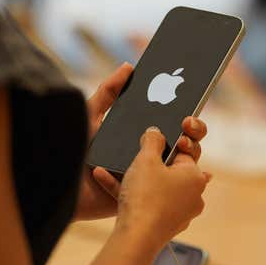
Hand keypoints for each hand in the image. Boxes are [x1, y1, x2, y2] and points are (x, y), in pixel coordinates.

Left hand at [74, 63, 209, 220]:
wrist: (61, 184)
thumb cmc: (73, 149)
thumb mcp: (90, 115)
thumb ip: (108, 91)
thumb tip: (129, 67)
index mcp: (139, 135)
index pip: (171, 122)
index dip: (185, 114)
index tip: (189, 106)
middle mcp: (148, 155)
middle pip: (184, 142)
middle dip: (193, 130)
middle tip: (187, 124)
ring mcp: (149, 177)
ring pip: (183, 165)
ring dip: (191, 153)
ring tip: (184, 144)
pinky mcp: (145, 197)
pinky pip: (170, 193)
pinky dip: (188, 184)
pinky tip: (204, 175)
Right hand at [96, 128, 210, 250]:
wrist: (136, 239)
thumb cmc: (145, 197)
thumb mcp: (146, 158)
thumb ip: (152, 139)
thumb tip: (156, 132)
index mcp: (195, 177)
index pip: (182, 152)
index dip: (163, 146)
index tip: (148, 143)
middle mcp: (193, 196)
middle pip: (168, 170)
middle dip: (147, 163)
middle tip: (132, 158)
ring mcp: (180, 214)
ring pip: (154, 188)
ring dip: (133, 178)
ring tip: (108, 169)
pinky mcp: (165, 227)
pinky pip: (147, 204)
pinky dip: (130, 194)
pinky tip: (106, 182)